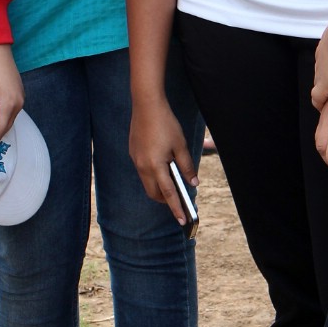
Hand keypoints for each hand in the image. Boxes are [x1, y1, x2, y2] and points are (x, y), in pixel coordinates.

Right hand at [129, 96, 197, 225]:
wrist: (146, 106)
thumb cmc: (166, 124)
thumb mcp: (180, 145)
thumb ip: (187, 166)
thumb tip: (193, 183)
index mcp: (156, 166)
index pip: (168, 193)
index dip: (176, 208)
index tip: (182, 220)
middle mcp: (143, 166)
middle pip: (154, 193)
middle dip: (166, 200)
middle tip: (179, 201)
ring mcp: (136, 160)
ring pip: (147, 183)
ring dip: (159, 188)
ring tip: (173, 184)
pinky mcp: (134, 154)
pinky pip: (143, 172)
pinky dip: (153, 176)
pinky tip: (163, 169)